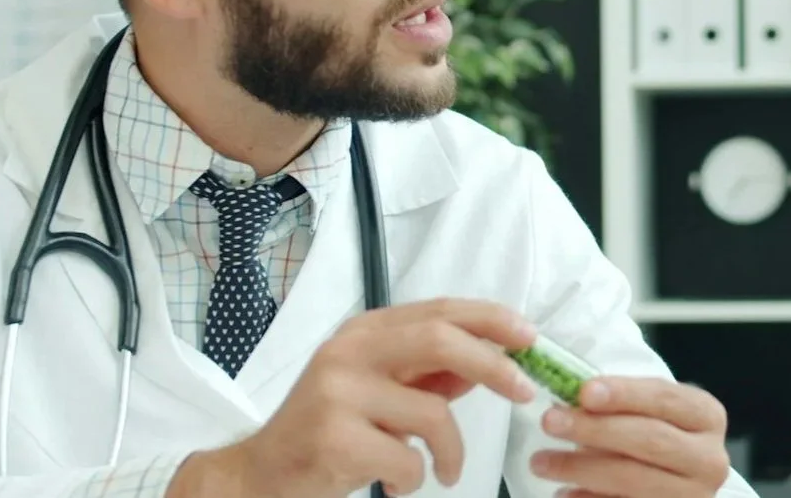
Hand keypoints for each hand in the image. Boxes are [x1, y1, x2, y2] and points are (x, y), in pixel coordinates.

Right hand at [170, 297, 540, 497]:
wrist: (259, 475)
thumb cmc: (329, 431)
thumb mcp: (382, 391)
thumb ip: (431, 373)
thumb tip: (491, 359)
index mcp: (365, 332)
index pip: (440, 310)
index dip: (491, 320)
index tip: (530, 338)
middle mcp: (348, 351)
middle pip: (440, 340)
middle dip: (494, 365)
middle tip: (524, 392)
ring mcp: (336, 392)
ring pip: (433, 412)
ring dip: (452, 450)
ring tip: (444, 469)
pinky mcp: (332, 437)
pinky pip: (408, 458)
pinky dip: (417, 477)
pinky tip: (398, 482)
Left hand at [529, 376, 731, 497]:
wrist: (675, 482)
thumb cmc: (656, 437)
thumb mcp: (650, 413)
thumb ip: (621, 404)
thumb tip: (574, 398)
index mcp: (707, 417)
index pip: (665, 399)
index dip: (624, 394)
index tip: (584, 392)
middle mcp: (708, 458)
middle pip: (650, 440)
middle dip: (596, 429)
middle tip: (551, 421)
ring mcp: (692, 495)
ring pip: (633, 480)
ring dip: (581, 468)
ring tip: (542, 461)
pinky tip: (563, 493)